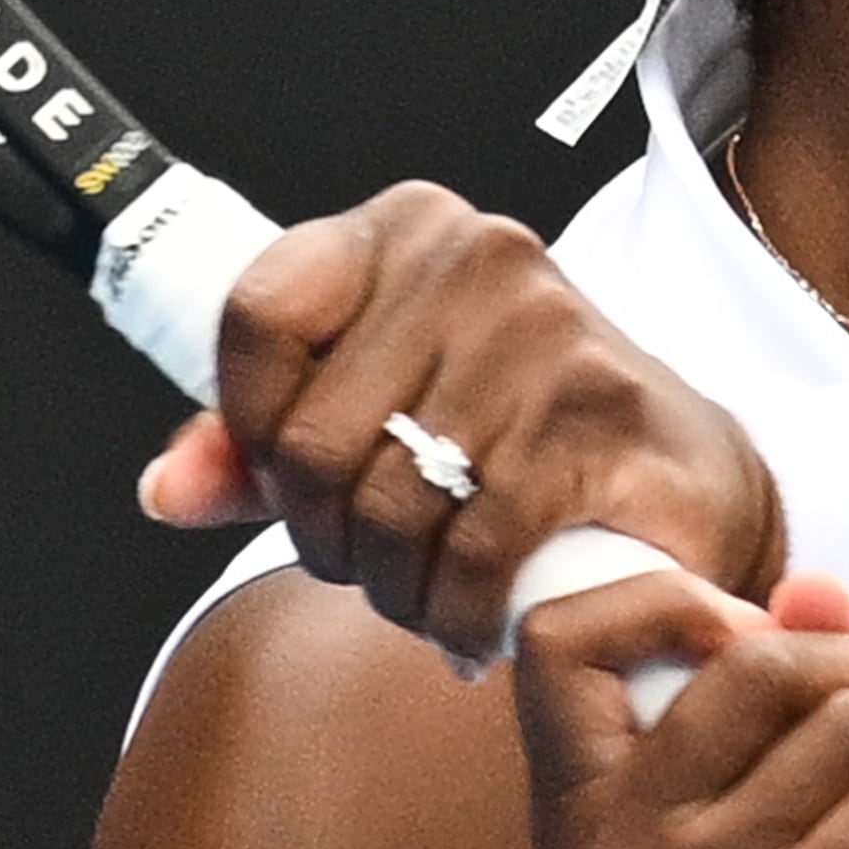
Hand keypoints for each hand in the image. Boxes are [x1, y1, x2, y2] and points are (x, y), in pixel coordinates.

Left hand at [136, 181, 784, 663]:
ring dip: (395, 589)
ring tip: (427, 594)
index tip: (288, 479)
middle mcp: (476, 256)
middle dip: (327, 538)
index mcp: (403, 230)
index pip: (255, 318)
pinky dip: (460, 612)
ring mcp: (545, 328)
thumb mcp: (375, 411)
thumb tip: (167, 490)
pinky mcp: (602, 412)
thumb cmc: (515, 433)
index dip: (247, 429)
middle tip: (376, 563)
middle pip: (312, 442)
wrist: (681, 467)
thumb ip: (256, 446)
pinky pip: (475, 549)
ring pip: (391, 508)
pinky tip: (474, 618)